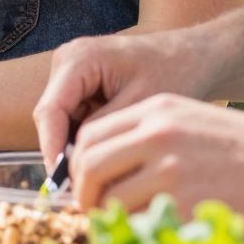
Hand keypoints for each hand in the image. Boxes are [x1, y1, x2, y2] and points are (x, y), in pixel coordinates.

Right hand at [33, 25, 228, 166]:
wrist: (193, 53)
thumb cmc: (174, 71)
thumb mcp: (140, 106)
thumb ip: (105, 132)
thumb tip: (79, 167)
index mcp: (78, 59)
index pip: (50, 112)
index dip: (52, 150)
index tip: (62, 185)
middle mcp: (68, 61)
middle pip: (52, 118)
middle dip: (65, 152)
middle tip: (83, 190)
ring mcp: (73, 71)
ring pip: (62, 121)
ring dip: (76, 147)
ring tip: (99, 177)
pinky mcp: (82, 83)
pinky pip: (75, 116)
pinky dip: (87, 139)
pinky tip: (107, 158)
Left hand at [68, 94, 243, 232]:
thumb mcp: (196, 123)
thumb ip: (152, 139)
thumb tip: (110, 172)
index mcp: (158, 110)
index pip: (92, 135)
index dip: (81, 166)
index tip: (88, 185)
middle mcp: (158, 134)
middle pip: (90, 166)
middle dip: (85, 194)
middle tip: (94, 214)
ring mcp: (172, 171)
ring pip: (112, 200)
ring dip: (111, 220)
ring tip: (124, 230)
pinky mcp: (187, 206)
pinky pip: (142, 225)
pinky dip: (140, 235)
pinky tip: (154, 237)